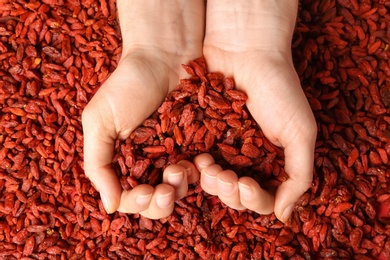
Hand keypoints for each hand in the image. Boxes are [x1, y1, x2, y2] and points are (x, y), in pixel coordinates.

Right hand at [82, 0, 203, 218]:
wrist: (163, 56)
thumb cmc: (126, 86)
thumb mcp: (99, 121)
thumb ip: (98, 164)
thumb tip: (109, 207)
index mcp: (123, 162)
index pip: (129, 198)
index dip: (137, 203)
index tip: (144, 192)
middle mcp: (149, 164)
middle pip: (156, 202)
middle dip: (160, 203)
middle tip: (165, 190)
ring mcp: (174, 155)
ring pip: (180, 191)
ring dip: (180, 188)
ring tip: (181, 168)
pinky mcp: (196, 145)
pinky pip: (201, 170)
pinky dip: (200, 174)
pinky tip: (199, 163)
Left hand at [196, 0, 316, 221]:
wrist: (245, 50)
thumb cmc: (278, 89)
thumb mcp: (300, 132)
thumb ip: (299, 175)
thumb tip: (286, 216)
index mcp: (273, 161)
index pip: (264, 198)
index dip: (255, 200)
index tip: (248, 185)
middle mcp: (248, 159)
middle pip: (236, 196)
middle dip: (230, 193)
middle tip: (224, 176)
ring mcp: (224, 148)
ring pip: (213, 184)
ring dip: (211, 183)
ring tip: (207, 165)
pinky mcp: (202, 136)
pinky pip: (196, 163)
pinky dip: (194, 169)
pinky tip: (193, 160)